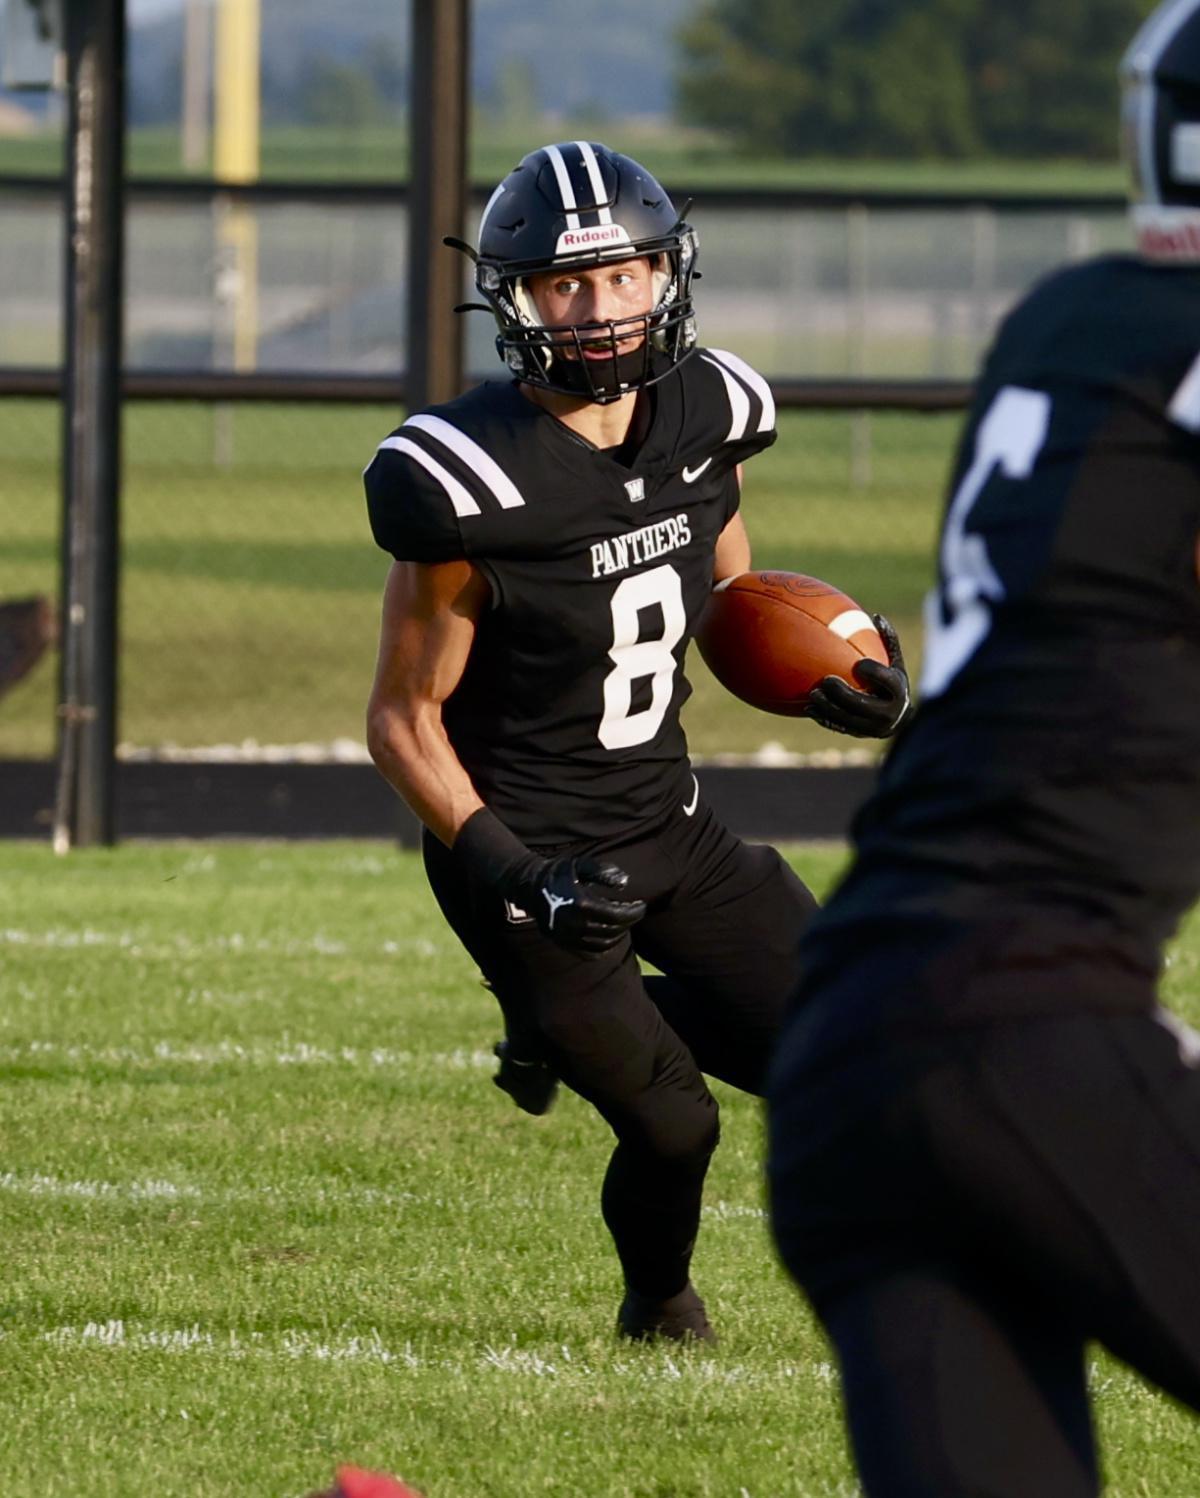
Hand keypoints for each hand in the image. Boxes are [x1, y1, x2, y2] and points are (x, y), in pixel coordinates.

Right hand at [516, 854, 645, 955]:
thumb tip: (624, 883)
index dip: (634, 912)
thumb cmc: (558, 872)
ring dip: (619, 935)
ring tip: (624, 922)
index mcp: (582, 904)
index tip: (642, 905)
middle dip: (629, 922)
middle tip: (636, 913)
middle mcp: (575, 924)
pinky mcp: (563, 943)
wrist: (529, 887)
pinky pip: (589, 953)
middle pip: (613, 930)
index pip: (617, 915)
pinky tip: (610, 936)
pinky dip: (604, 948)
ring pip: (603, 944)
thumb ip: (602, 871)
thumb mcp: (580, 864)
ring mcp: (568, 937)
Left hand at [807, 614, 911, 737]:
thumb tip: (876, 616)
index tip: (858, 664)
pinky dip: (824, 718)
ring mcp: (873, 728)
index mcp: (898, 691)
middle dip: (843, 694)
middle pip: (863, 704)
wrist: (896, 716)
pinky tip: (809, 709)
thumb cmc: (891, 681)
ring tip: (813, 694)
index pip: (887, 681)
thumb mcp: (894, 661)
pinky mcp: (859, 734)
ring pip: (849, 720)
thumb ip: (887, 641)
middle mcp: (888, 713)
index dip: (874, 673)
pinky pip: (840, 727)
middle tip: (826, 680)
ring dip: (829, 708)